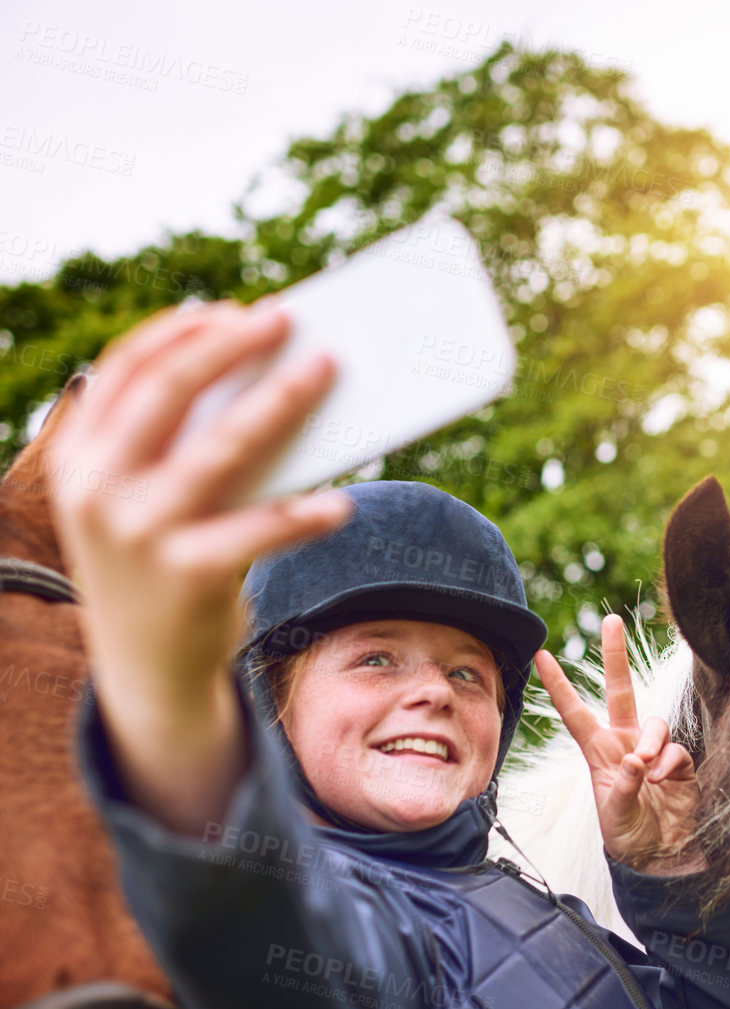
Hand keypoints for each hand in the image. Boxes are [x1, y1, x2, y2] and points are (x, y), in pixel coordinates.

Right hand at [48, 304, 350, 827]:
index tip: (232, 309)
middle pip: (170, 392)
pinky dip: (304, 513)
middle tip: (287, 319)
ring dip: (281, 402)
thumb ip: (183, 447)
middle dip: (231, 346)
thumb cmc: (164, 562)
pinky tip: (340, 501)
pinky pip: (259, 530)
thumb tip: (268, 378)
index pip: (126, 371)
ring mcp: (139, 533)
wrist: (147, 670)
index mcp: (80, 459)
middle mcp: (98, 490)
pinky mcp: (188, 575)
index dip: (181, 332)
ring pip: (223, 448)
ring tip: (327, 371)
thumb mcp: (148, 502)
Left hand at [535, 615, 706, 875]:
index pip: (575, 712)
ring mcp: (654, 750)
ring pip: (654, 723)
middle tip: (611, 619)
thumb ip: (622, 788)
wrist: (660, 856)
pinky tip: (663, 782)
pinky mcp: (680, 763)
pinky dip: (669, 763)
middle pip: (621, 690)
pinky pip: (676, 749)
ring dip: (650, 741)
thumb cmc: (627, 835)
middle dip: (616, 655)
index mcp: (599, 752)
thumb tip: (636, 760)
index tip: (541, 654)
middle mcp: (626, 743)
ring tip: (647, 768)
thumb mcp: (614, 816)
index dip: (559, 684)